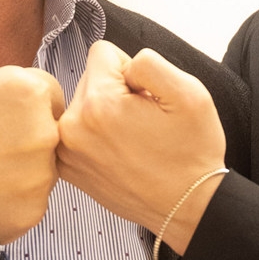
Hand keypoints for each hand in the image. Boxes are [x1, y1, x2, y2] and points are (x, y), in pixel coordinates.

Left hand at [58, 41, 225, 254]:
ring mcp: (67, 151)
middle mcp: (72, 127)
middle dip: (117, 90)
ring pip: (84, 103)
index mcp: (99, 104)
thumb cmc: (191, 152)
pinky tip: (120, 152)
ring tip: (134, 137)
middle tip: (144, 120)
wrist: (187, 207)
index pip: (102, 52)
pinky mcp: (68, 168)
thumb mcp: (188, 92)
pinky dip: (96, 134)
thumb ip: (149, 61)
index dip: (132, 70)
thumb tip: (124, 65)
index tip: (147, 97)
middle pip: (90, 77)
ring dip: (106, 112)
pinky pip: (77, 129)